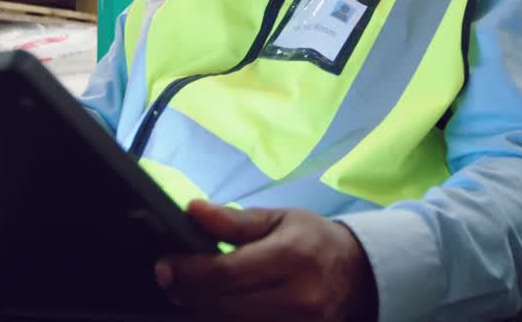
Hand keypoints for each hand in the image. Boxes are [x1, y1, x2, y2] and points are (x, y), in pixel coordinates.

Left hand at [154, 200, 376, 321]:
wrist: (358, 275)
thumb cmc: (313, 241)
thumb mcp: (279, 219)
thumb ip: (234, 221)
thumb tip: (193, 210)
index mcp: (292, 257)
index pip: (225, 273)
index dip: (187, 272)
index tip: (164, 266)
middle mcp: (298, 298)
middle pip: (222, 307)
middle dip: (188, 294)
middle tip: (171, 280)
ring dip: (204, 311)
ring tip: (194, 293)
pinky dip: (227, 320)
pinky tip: (218, 307)